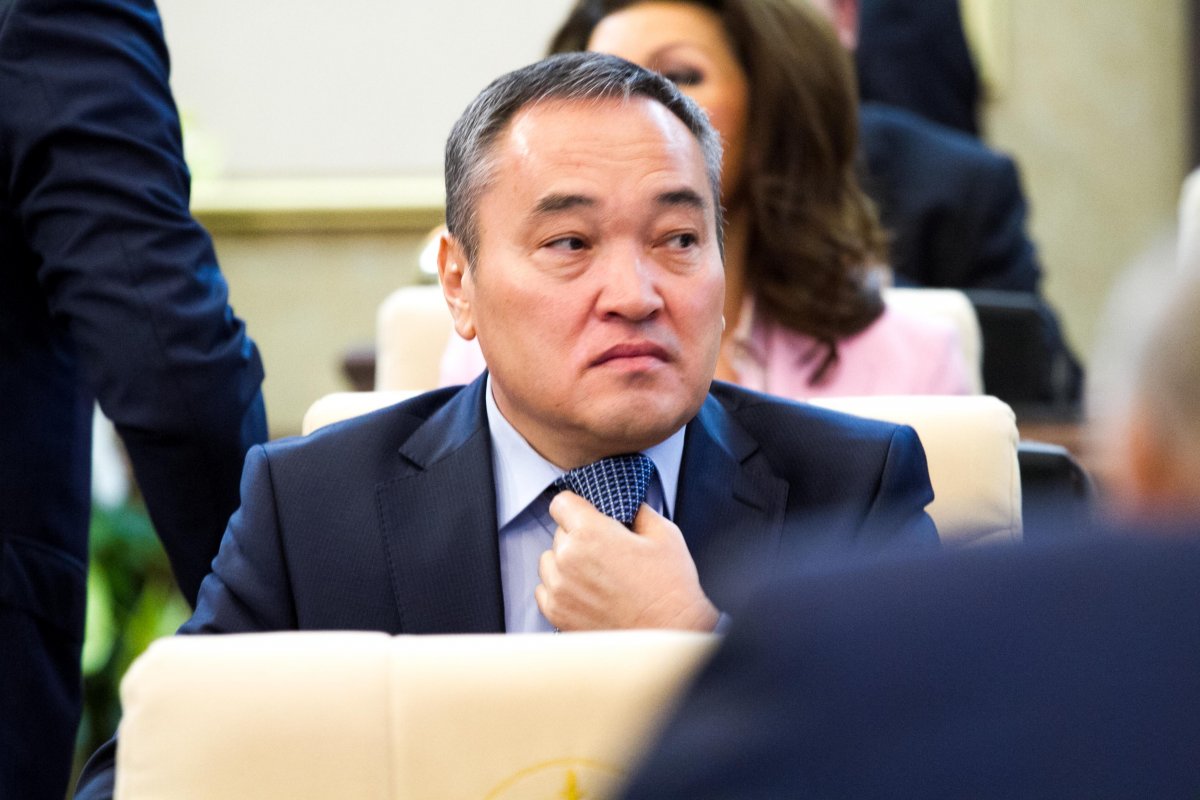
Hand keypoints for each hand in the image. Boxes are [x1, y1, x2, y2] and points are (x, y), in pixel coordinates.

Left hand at [535, 491, 719, 631]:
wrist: (669, 634)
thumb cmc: (668, 588)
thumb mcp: (664, 534)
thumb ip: (638, 513)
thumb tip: (627, 508)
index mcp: (590, 533)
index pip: (561, 503)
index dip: (577, 507)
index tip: (588, 515)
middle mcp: (567, 559)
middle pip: (558, 533)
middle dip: (578, 537)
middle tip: (606, 550)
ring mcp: (559, 589)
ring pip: (549, 561)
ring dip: (565, 563)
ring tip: (596, 574)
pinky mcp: (557, 614)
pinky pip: (545, 590)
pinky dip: (560, 589)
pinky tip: (586, 593)